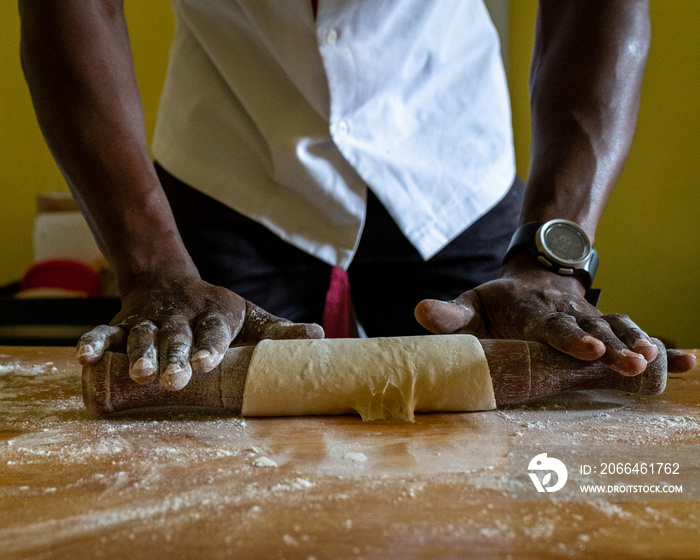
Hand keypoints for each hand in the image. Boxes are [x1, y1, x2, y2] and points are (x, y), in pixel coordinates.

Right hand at [76, 273, 322, 389]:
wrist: (170, 281)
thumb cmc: (217, 310)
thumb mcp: (249, 316)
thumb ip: (278, 332)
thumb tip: (321, 337)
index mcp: (215, 314)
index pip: (213, 331)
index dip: (209, 347)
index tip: (204, 364)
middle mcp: (181, 316)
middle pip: (176, 336)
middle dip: (174, 356)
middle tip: (172, 379)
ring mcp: (150, 320)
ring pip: (142, 336)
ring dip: (139, 353)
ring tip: (138, 373)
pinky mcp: (124, 323)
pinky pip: (107, 332)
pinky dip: (95, 343)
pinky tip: (85, 358)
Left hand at [415, 255, 695, 375]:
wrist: (534, 274)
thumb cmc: (498, 301)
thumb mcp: (471, 303)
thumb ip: (450, 314)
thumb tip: (419, 312)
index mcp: (532, 310)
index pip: (551, 325)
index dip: (569, 337)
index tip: (587, 348)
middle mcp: (567, 313)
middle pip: (593, 328)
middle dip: (614, 346)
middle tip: (633, 362)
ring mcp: (591, 317)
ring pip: (620, 328)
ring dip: (641, 344)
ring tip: (662, 363)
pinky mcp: (607, 324)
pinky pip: (636, 333)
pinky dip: (664, 348)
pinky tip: (691, 361)